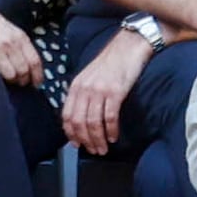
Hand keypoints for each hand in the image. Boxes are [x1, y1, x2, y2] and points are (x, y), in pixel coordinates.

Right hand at [0, 4, 41, 88]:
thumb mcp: (11, 30)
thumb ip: (21, 45)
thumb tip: (30, 66)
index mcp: (20, 37)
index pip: (34, 61)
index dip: (37, 75)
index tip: (36, 82)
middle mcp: (10, 43)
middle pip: (23, 70)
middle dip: (23, 80)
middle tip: (20, 82)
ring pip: (10, 75)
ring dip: (10, 80)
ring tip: (8, 78)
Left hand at [63, 35, 148, 152]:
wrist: (129, 45)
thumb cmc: (112, 62)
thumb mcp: (90, 76)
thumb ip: (84, 93)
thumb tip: (82, 117)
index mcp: (76, 85)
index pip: (67, 115)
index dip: (71, 133)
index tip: (77, 144)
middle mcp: (85, 88)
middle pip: (79, 122)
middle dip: (85, 140)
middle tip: (93, 150)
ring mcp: (100, 90)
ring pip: (93, 123)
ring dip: (98, 139)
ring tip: (103, 148)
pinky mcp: (115, 91)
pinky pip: (110, 117)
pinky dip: (111, 130)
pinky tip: (114, 137)